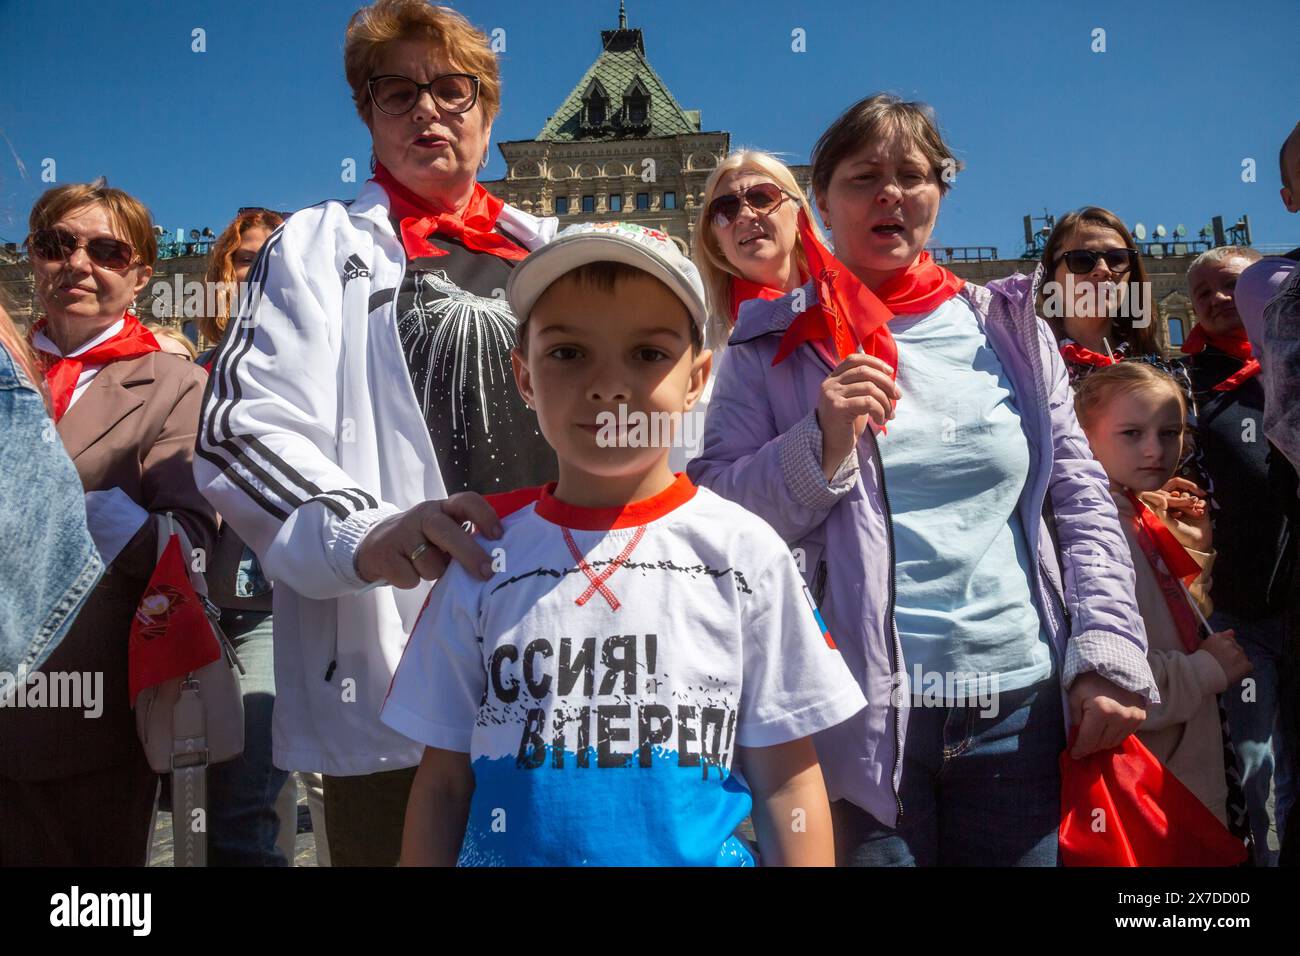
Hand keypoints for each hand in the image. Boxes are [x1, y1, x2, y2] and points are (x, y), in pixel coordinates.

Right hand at [355, 493, 502, 588]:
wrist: (374, 546)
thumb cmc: (421, 542)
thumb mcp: (442, 532)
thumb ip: (463, 538)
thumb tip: (493, 562)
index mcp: (442, 508)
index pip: (466, 501)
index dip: (485, 515)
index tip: (499, 535)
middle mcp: (423, 516)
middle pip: (448, 531)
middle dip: (470, 554)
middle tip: (487, 572)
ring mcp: (401, 534)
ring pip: (430, 563)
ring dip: (433, 572)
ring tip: (424, 566)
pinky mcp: (385, 555)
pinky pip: (410, 578)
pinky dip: (412, 581)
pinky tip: (406, 571)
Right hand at [816, 353, 899, 479]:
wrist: (831, 447)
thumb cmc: (846, 424)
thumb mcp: (854, 399)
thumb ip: (864, 385)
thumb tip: (889, 374)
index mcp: (833, 378)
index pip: (854, 359)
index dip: (875, 362)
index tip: (890, 371)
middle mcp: (830, 384)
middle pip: (865, 371)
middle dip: (886, 382)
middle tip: (897, 396)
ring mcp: (832, 395)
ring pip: (869, 388)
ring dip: (886, 402)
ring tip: (889, 415)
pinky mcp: (837, 408)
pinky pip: (868, 402)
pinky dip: (880, 411)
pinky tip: (881, 420)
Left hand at [1068, 672, 1146, 757]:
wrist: (1115, 664)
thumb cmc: (1090, 678)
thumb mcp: (1075, 695)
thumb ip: (1075, 718)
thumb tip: (1076, 736)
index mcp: (1101, 711)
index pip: (1089, 740)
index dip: (1080, 749)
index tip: (1074, 755)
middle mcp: (1120, 717)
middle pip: (1101, 743)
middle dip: (1090, 747)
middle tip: (1081, 746)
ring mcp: (1133, 718)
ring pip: (1114, 742)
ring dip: (1102, 743)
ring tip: (1093, 738)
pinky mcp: (1141, 717)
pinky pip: (1125, 735)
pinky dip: (1114, 736)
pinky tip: (1106, 731)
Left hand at [1140, 477, 1211, 550]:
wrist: (1198, 542)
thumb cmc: (1181, 535)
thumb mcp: (1169, 524)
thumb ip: (1162, 512)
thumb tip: (1161, 500)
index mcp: (1165, 511)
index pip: (1166, 497)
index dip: (1173, 500)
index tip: (1178, 511)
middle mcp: (1175, 508)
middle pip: (1178, 495)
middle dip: (1184, 502)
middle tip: (1189, 510)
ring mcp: (1187, 507)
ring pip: (1188, 496)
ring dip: (1193, 502)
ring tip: (1196, 513)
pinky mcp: (1198, 508)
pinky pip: (1199, 499)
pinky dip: (1201, 503)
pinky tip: (1202, 511)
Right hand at [1202, 629, 1252, 684]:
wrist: (1203, 677)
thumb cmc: (1200, 664)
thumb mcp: (1204, 646)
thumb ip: (1220, 636)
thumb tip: (1232, 631)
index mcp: (1218, 637)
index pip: (1229, 639)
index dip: (1225, 649)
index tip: (1222, 656)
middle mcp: (1229, 643)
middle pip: (1236, 648)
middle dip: (1232, 656)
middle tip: (1223, 664)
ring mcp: (1238, 654)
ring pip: (1242, 657)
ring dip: (1237, 663)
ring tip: (1225, 670)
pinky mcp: (1245, 664)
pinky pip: (1248, 667)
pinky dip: (1242, 671)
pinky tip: (1232, 674)